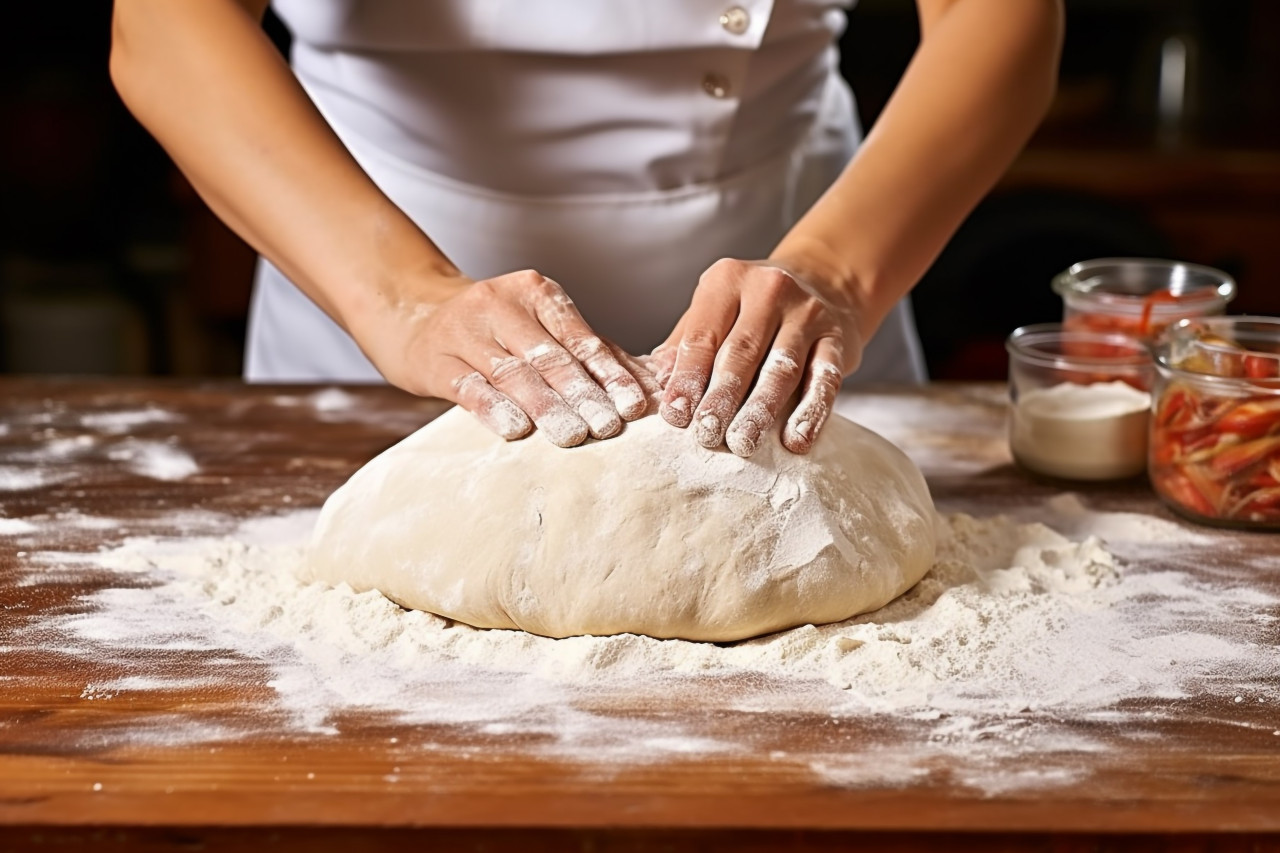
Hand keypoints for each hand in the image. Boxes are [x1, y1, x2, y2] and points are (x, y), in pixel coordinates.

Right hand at [362, 269, 648, 446]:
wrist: (415, 315)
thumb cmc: (497, 329)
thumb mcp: (541, 327)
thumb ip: (593, 352)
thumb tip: (654, 384)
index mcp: (534, 291)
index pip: (579, 337)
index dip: (608, 374)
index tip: (634, 407)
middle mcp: (499, 305)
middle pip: (549, 357)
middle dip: (583, 395)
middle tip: (610, 428)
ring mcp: (464, 331)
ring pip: (513, 374)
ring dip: (546, 407)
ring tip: (574, 436)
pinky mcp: (435, 361)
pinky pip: (470, 387)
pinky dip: (495, 409)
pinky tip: (516, 431)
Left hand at [649, 258, 863, 455]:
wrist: (822, 285)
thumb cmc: (750, 310)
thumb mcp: (713, 312)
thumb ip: (684, 344)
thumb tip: (657, 382)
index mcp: (728, 280)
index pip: (703, 336)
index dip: (687, 378)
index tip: (675, 417)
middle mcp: (769, 289)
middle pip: (741, 353)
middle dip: (721, 398)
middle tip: (706, 435)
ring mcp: (808, 312)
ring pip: (781, 368)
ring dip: (760, 409)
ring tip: (742, 443)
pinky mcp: (837, 338)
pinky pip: (825, 379)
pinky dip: (811, 412)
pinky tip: (796, 440)